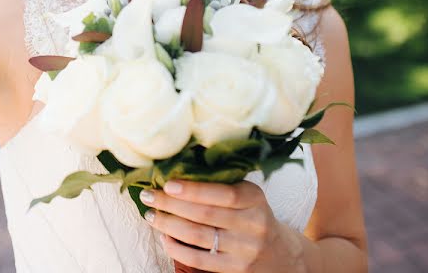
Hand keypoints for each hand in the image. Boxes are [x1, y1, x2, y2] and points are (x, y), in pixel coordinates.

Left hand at [140, 180, 305, 272]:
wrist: (280, 253)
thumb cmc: (252, 215)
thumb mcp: (247, 194)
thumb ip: (221, 183)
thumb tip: (177, 166)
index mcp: (254, 199)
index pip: (224, 194)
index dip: (194, 190)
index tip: (167, 184)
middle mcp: (253, 224)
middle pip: (205, 215)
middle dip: (170, 205)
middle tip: (148, 196)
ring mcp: (244, 249)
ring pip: (198, 236)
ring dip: (168, 225)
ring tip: (150, 215)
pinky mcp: (235, 269)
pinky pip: (199, 259)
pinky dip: (176, 248)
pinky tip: (164, 237)